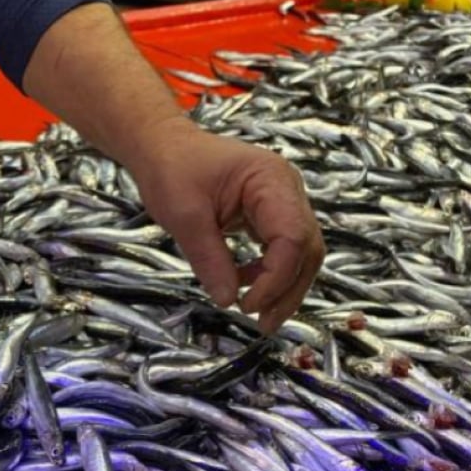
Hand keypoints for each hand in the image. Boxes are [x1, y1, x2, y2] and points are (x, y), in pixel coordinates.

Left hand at [126, 120, 323, 333]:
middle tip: (263, 323)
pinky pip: (282, 249)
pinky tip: (244, 286)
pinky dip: (268, 273)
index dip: (275, 278)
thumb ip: (208, 257)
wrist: (163, 147)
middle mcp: (286, 190)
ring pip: (300, 253)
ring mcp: (282, 201)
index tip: (247, 305)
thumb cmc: (172, 169)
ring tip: (256, 313)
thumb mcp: (183, 214)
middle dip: (288, 290)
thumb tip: (228, 300)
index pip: (292, 237)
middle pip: (306, 248)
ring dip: (282, 287)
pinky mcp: (270, 214)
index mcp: (271, 180)